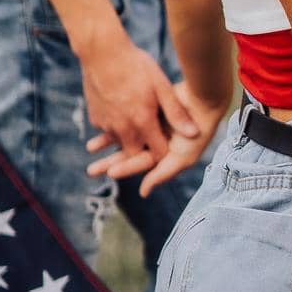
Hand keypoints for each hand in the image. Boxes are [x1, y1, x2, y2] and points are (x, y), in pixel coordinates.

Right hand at [80, 33, 198, 164]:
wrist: (101, 52)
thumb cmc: (136, 65)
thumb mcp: (161, 86)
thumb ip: (176, 113)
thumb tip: (194, 134)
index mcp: (143, 122)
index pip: (157, 153)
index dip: (165, 152)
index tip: (172, 146)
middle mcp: (123, 129)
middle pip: (137, 154)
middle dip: (145, 152)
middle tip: (154, 140)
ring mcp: (106, 125)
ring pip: (121, 143)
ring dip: (130, 140)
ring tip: (138, 124)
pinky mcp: (95, 119)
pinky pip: (108, 131)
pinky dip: (117, 127)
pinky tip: (123, 112)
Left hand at [85, 79, 221, 194]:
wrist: (202, 100)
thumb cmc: (196, 132)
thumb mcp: (181, 157)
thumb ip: (162, 174)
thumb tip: (142, 192)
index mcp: (164, 156)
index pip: (141, 164)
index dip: (126, 168)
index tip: (110, 172)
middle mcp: (155, 143)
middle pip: (129, 154)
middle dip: (110, 163)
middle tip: (90, 171)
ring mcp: (150, 126)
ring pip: (125, 136)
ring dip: (107, 143)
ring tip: (89, 148)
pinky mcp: (146, 109)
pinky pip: (127, 116)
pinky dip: (114, 121)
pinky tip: (99, 126)